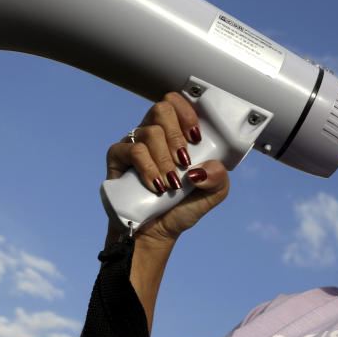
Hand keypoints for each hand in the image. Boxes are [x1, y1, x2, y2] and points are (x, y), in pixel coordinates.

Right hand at [106, 93, 229, 247]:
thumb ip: (219, 178)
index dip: (187, 113)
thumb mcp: (212, 194)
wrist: (156, 233)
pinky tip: (156, 185)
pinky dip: (148, 168)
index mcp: (175, 134)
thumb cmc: (181, 208)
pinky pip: (132, 151)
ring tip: (171, 184)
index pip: (177, 104)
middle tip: (184, 162)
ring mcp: (134, 144)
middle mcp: (153, 134)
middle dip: (176, 136)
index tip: (197, 138)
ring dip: (165, 160)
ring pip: (150, 133)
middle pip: (162, 109)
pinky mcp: (117, 158)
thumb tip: (203, 168)